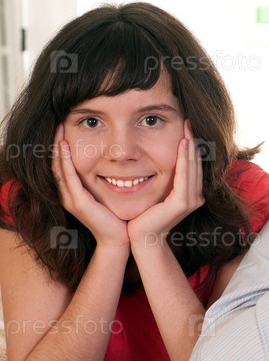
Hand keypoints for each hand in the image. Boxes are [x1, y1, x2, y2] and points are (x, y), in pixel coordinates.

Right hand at [52, 124, 128, 247]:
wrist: (120, 238)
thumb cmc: (118, 216)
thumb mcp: (108, 192)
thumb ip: (105, 178)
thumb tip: (115, 160)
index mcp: (74, 192)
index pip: (63, 165)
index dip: (61, 146)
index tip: (65, 127)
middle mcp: (68, 195)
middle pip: (56, 163)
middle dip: (57, 142)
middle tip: (59, 122)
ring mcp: (70, 199)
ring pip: (59, 168)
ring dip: (58, 148)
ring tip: (60, 129)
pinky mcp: (78, 203)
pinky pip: (68, 178)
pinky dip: (66, 162)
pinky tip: (66, 147)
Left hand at [127, 121, 204, 247]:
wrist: (142, 238)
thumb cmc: (145, 216)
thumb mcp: (156, 193)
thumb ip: (163, 180)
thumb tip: (157, 161)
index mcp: (191, 194)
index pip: (193, 165)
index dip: (191, 146)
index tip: (187, 127)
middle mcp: (196, 197)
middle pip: (196, 163)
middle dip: (193, 141)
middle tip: (190, 121)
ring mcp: (191, 201)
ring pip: (192, 167)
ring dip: (191, 146)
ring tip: (188, 128)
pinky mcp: (182, 203)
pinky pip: (185, 176)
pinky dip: (184, 159)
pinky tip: (183, 144)